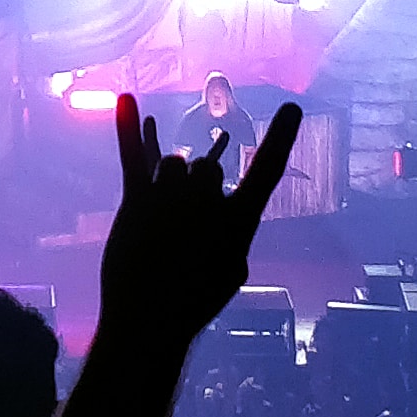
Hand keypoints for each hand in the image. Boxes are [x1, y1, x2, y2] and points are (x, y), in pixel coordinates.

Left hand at [95, 93, 300, 351]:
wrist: (149, 319)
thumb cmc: (195, 300)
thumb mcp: (230, 270)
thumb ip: (229, 231)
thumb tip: (214, 205)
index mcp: (240, 221)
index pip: (267, 171)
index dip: (280, 138)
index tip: (291, 106)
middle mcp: (208, 202)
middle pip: (204, 168)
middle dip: (194, 190)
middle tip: (180, 231)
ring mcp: (171, 197)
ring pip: (172, 164)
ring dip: (168, 183)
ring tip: (160, 221)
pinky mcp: (137, 200)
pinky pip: (133, 156)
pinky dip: (128, 127)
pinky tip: (126, 97)